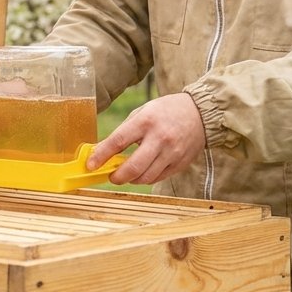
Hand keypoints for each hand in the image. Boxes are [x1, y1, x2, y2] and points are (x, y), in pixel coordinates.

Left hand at [86, 93, 204, 184]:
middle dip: (117, 177)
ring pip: (146, 178)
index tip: (91, 165)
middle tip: (111, 176)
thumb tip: (102, 150)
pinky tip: (143, 172)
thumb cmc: (166, 111)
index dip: (102, 156)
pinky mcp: (180, 164)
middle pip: (134, 167)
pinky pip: (158, 178)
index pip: (118, 141)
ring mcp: (172, 153)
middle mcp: (160, 138)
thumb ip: (124, 131)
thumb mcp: (143, 112)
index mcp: (146, 121)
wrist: (200, 113)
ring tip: (127, 174)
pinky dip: (146, 178)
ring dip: (131, 180)